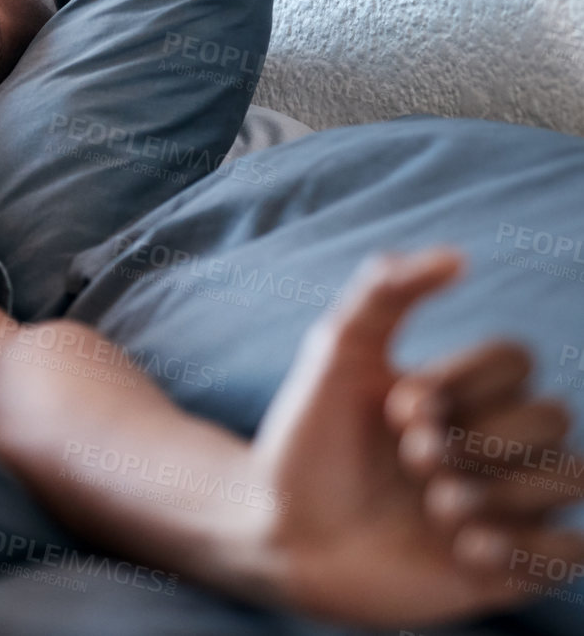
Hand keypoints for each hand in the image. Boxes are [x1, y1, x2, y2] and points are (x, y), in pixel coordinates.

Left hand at [247, 247, 583, 627]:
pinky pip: (571, 555)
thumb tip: (458, 258)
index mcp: (462, 392)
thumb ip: (384, 293)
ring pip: (573, 480)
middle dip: (479, 436)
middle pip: (551, 417)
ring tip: (433, 506)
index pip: (517, 359)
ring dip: (500, 490)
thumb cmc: (307, 440)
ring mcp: (506, 506)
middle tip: (411, 456)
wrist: (276, 529)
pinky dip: (529, 548)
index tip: (397, 404)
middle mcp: (493, 444)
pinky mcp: (505, 571)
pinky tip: (463, 550)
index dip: (464, 378)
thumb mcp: (335, 355)